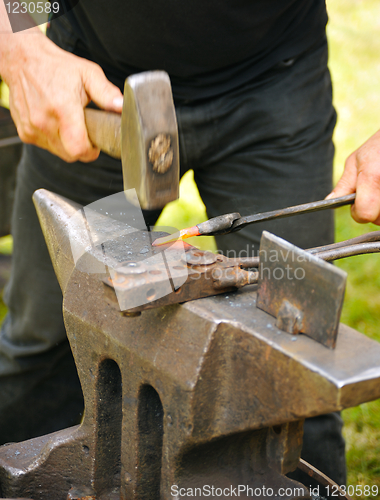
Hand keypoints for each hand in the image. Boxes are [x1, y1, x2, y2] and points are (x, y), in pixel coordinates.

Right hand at [0, 27, 122, 162]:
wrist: (23, 60)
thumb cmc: (56, 67)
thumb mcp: (88, 73)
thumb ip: (106, 93)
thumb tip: (121, 107)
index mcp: (63, 109)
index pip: (78, 149)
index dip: (91, 152)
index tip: (95, 143)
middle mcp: (44, 121)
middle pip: (70, 155)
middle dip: (81, 147)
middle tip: (84, 130)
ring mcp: (32, 128)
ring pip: (58, 152)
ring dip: (67, 144)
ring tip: (69, 122)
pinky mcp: (25, 132)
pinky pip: (45, 145)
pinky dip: (53, 139)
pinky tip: (55, 122)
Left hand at [326, 129, 379, 224]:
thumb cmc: (377, 147)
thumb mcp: (356, 160)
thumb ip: (345, 184)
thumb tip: (330, 201)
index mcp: (373, 177)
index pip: (364, 214)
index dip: (358, 212)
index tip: (357, 203)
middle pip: (378, 220)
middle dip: (372, 211)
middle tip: (372, 193)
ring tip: (378, 190)